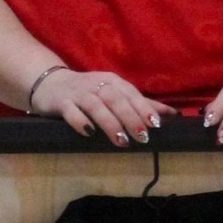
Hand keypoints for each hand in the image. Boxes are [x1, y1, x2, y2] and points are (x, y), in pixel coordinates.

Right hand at [31, 68, 175, 146]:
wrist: (50, 83)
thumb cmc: (88, 91)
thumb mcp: (115, 93)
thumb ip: (141, 104)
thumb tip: (173, 114)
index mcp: (112, 81)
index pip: (130, 93)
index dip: (143, 108)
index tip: (156, 124)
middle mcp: (95, 85)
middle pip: (115, 99)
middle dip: (130, 117)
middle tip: (142, 137)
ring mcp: (77, 93)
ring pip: (95, 105)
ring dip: (109, 122)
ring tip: (121, 141)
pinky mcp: (60, 102)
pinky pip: (70, 111)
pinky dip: (80, 121)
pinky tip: (89, 133)